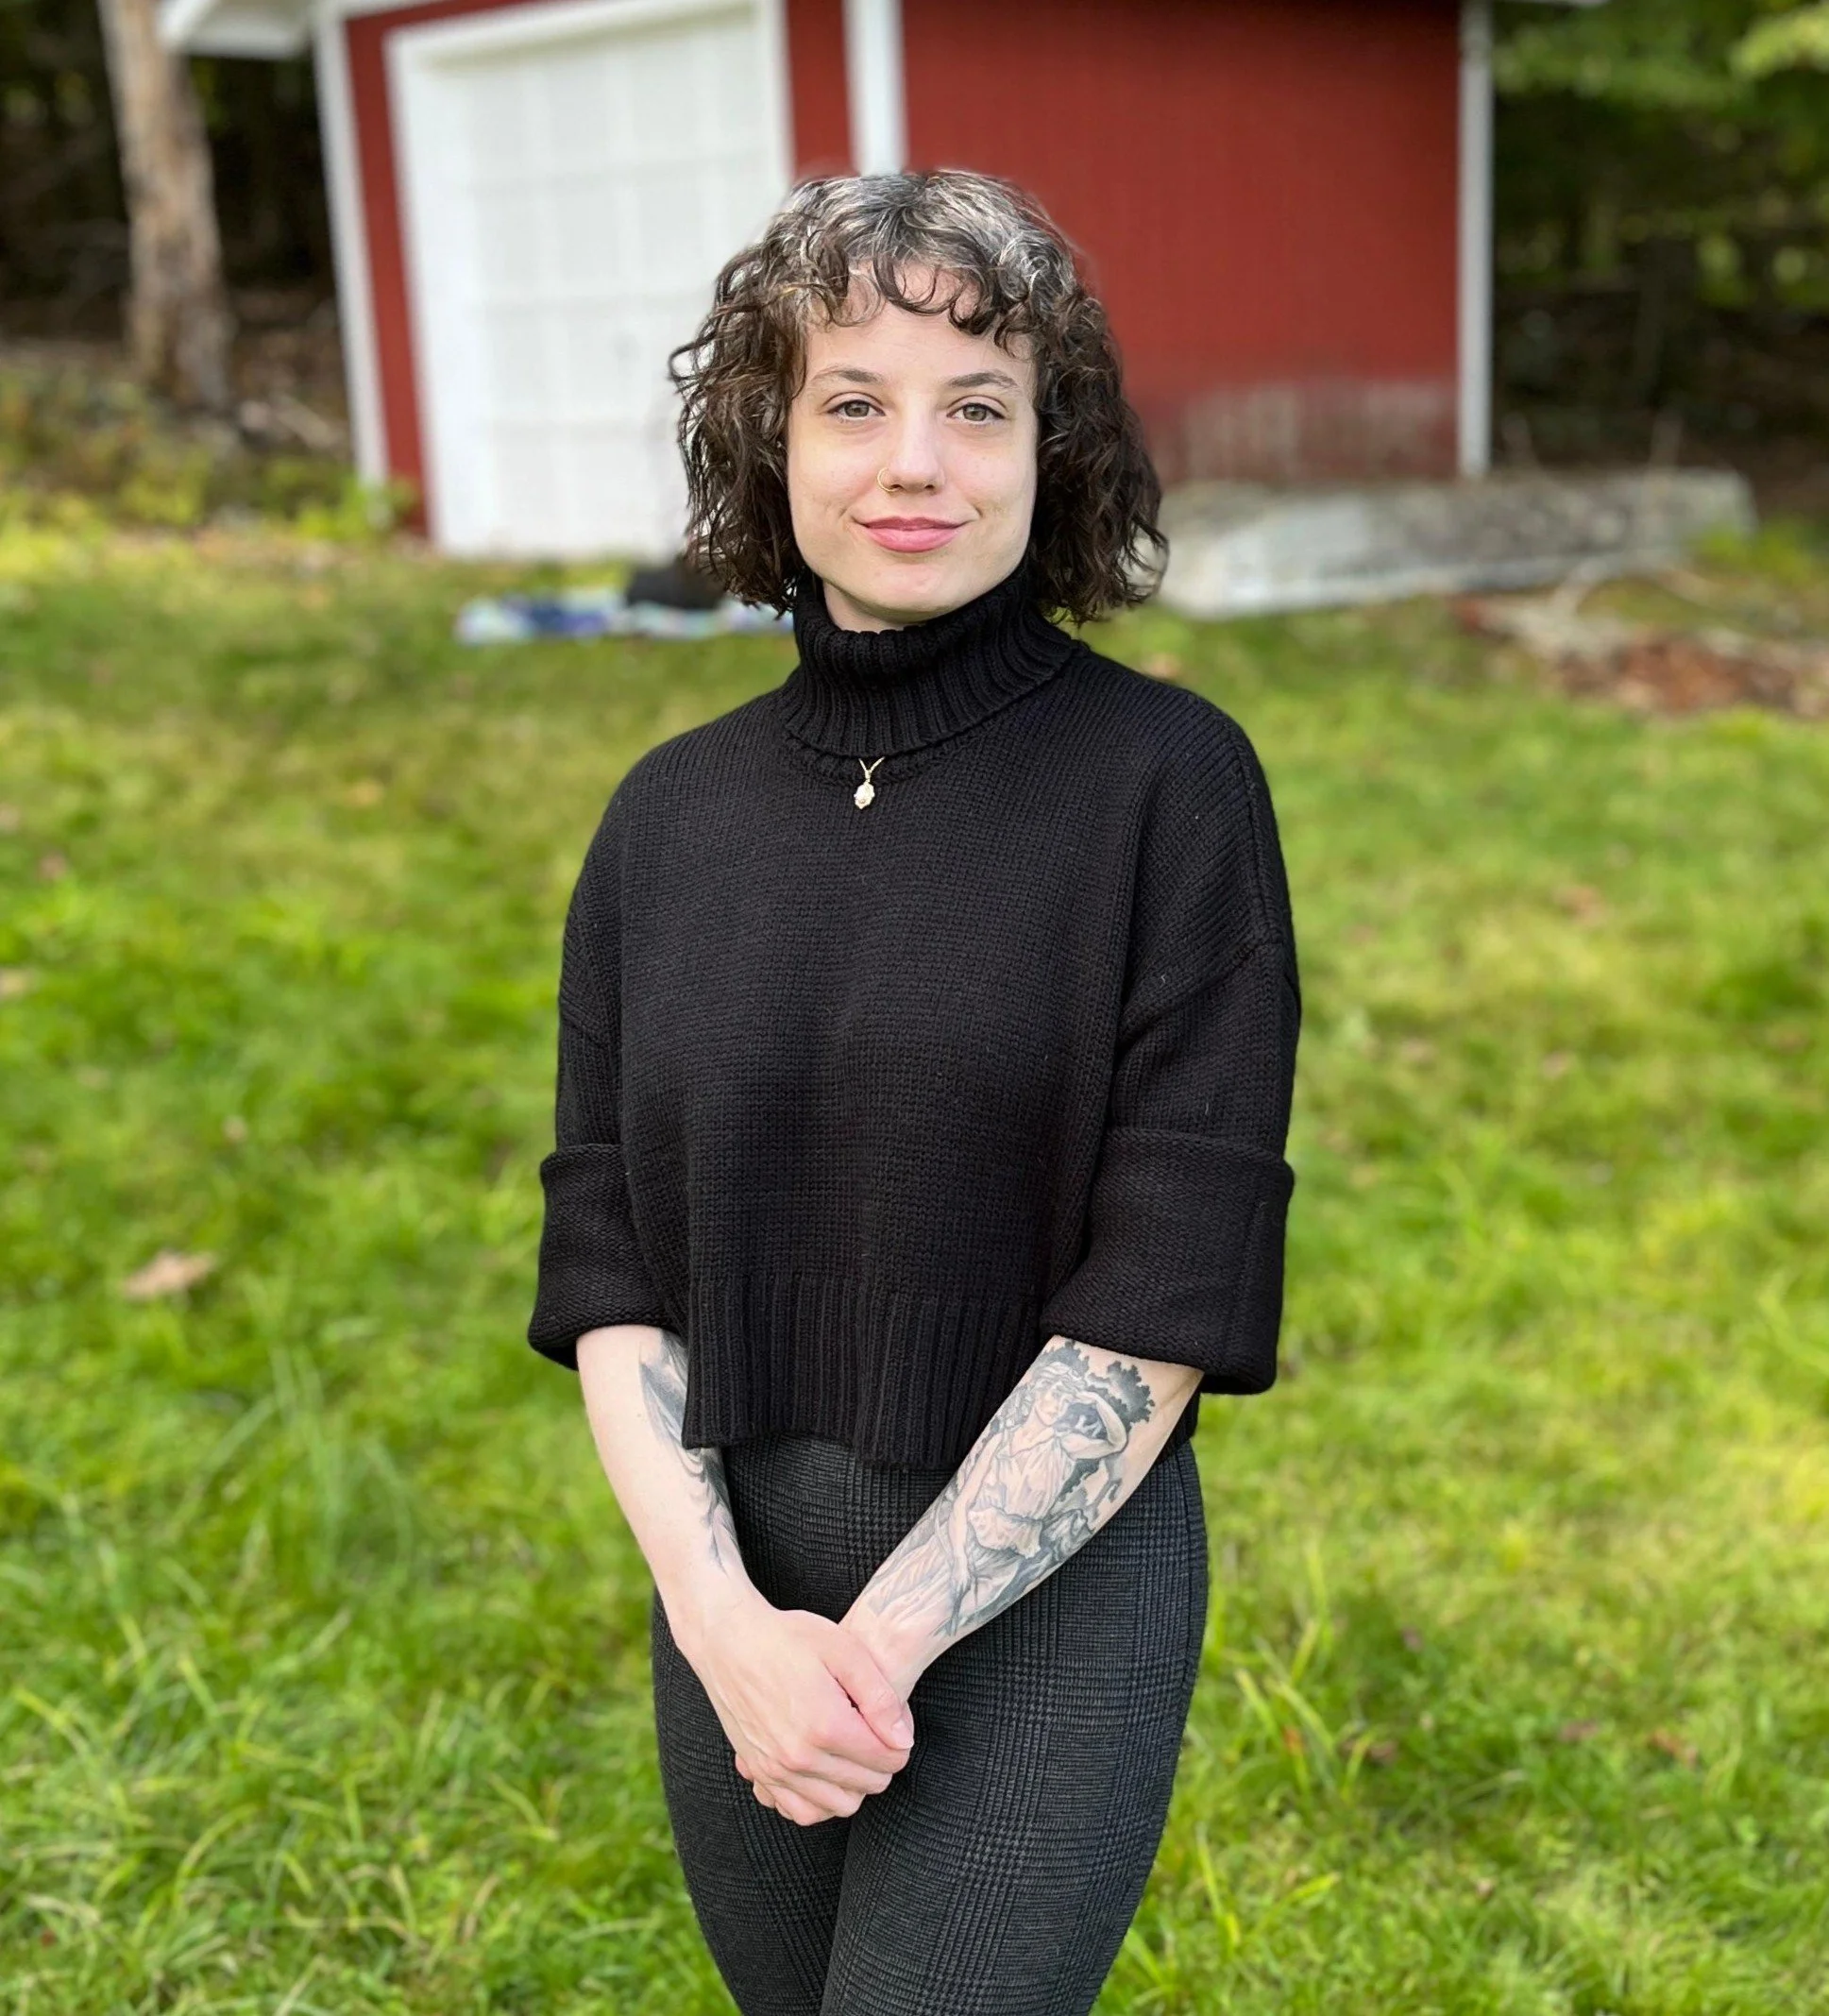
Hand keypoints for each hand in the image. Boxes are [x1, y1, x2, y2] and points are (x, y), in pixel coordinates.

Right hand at [679, 1592, 914, 1826]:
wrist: (728, 1641)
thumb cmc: (786, 1638)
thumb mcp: (844, 1650)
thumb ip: (880, 1697)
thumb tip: (902, 1740)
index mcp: (826, 1726)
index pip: (889, 1760)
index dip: (898, 1738)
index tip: (888, 1715)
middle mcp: (800, 1758)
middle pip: (868, 1786)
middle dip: (881, 1760)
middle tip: (871, 1727)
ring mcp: (776, 1770)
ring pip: (838, 1806)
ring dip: (854, 1784)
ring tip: (850, 1749)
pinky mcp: (760, 1773)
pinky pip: (801, 1812)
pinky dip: (820, 1800)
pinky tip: (824, 1770)